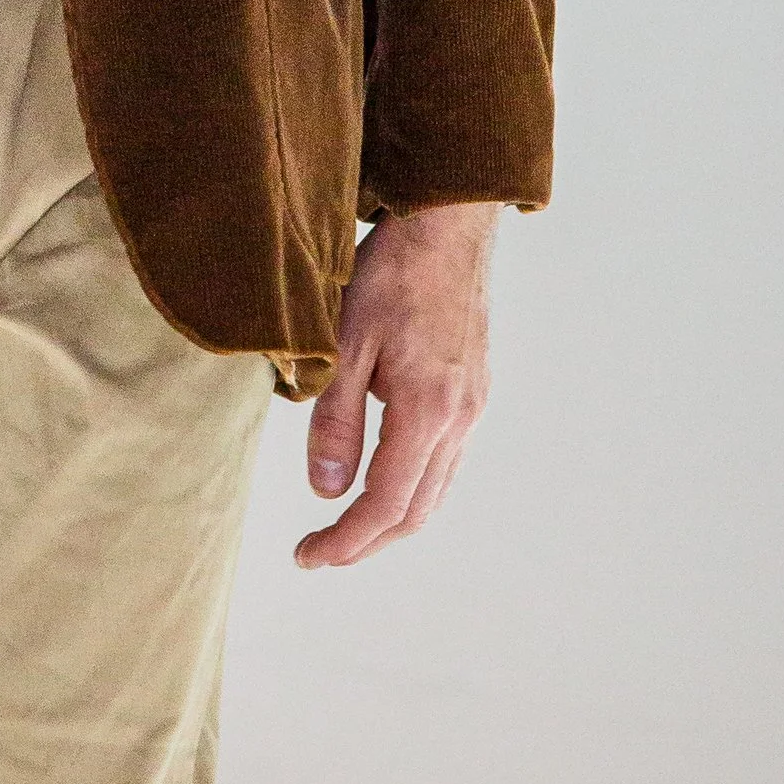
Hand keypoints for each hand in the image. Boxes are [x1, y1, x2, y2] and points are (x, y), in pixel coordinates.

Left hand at [296, 203, 497, 565]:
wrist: (447, 227)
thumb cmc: (391, 274)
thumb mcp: (345, 344)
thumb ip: (336, 421)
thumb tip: (327, 491)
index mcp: (428, 411)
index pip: (386, 504)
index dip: (346, 541)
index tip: (308, 556)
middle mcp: (460, 418)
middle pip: (417, 511)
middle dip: (367, 543)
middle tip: (320, 553)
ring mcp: (473, 407)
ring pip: (436, 490)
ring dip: (391, 520)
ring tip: (345, 528)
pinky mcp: (474, 392)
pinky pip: (446, 461)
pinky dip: (412, 488)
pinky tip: (381, 480)